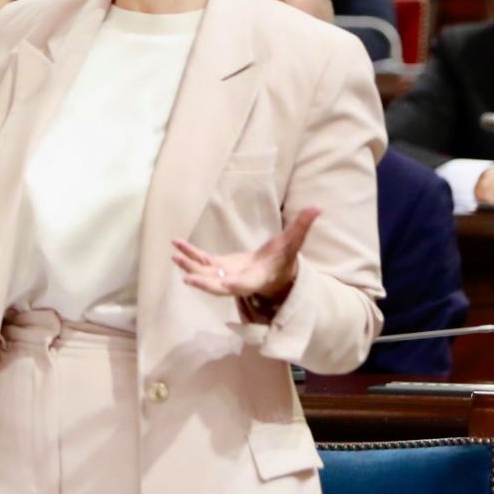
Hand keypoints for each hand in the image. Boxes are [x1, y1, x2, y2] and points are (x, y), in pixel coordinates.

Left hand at [172, 207, 320, 318]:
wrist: (272, 271)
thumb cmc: (284, 258)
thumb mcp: (293, 242)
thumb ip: (302, 226)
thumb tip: (318, 207)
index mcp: (258, 279)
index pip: (247, 285)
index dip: (236, 285)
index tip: (226, 285)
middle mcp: (238, 282)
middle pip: (220, 286)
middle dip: (204, 283)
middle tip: (188, 279)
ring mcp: (226, 276)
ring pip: (205, 275)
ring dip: (190, 267)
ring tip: (175, 256)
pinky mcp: (217, 268)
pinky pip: (201, 262)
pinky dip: (190, 255)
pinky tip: (176, 245)